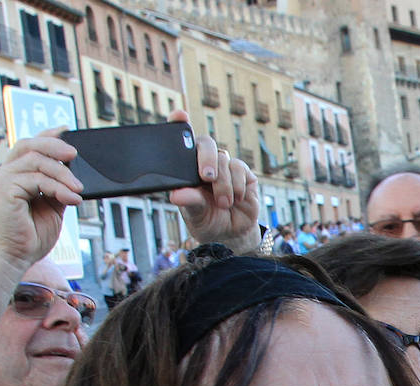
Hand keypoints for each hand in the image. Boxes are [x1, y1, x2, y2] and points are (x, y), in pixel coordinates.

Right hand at [0, 131, 82, 266]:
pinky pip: (36, 178)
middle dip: (55, 146)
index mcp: (15, 176)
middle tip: (75, 155)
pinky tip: (71, 199)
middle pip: (29, 145)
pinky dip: (58, 187)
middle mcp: (5, 174)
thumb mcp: (52, 208)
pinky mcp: (3, 190)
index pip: (30, 146)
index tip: (66, 129)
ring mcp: (2, 180)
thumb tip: (75, 175)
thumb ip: (58, 189)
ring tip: (78, 188)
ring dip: (62, 173)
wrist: (14, 258)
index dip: (47, 135)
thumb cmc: (30, 237)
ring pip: (35, 160)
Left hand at [165, 109, 261, 252]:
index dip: (179, 123)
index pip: (181, 140)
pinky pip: (239, 169)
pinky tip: (236, 199)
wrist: (232, 234)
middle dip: (206, 158)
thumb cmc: (207, 220)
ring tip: (223, 203)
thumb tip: (176, 195)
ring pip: (224, 159)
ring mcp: (224, 165)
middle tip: (206, 177)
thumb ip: (188, 201)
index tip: (179, 115)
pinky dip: (236, 185)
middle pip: (206, 143)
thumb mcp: (194, 214)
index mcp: (187, 167)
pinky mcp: (243, 173)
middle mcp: (205, 162)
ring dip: (223, 183)